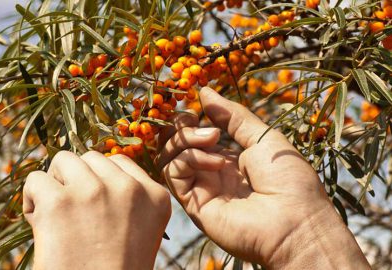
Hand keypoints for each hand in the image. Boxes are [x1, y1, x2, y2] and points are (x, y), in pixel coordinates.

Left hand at [23, 151, 170, 269]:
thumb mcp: (139, 230)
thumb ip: (126, 196)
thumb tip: (91, 168)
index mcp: (155, 196)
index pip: (119, 162)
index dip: (100, 182)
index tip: (95, 210)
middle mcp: (128, 189)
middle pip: (91, 158)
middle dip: (78, 179)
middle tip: (75, 214)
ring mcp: (95, 191)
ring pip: (63, 160)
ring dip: (56, 184)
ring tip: (58, 216)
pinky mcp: (60, 201)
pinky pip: (36, 179)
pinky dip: (32, 200)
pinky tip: (41, 225)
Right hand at [158, 87, 369, 268]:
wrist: (297, 221)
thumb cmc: (289, 179)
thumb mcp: (262, 136)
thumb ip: (232, 115)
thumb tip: (204, 91)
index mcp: (226, 159)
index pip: (192, 135)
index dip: (187, 119)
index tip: (194, 107)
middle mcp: (209, 173)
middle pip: (174, 145)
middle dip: (179, 126)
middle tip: (193, 118)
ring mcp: (201, 188)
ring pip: (168, 157)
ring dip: (184, 138)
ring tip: (212, 137)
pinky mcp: (194, 203)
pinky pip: (174, 172)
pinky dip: (190, 157)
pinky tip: (217, 161)